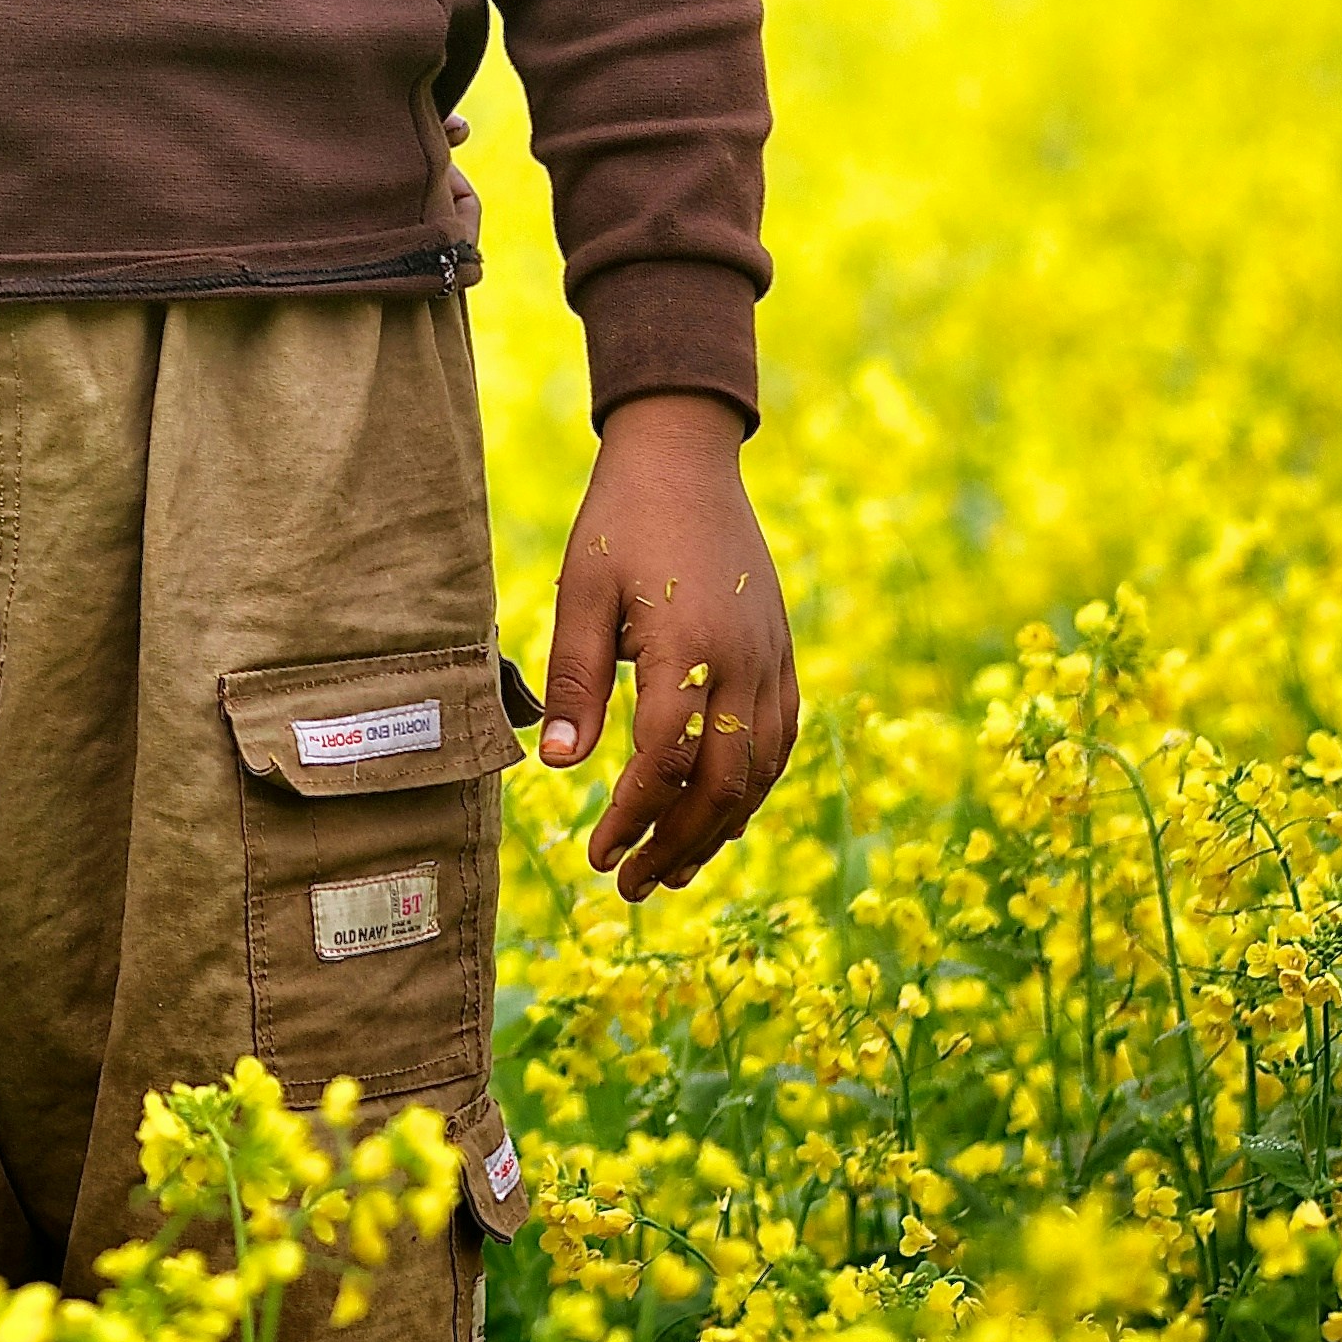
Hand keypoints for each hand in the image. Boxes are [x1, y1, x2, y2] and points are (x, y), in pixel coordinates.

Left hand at [537, 392, 798, 899]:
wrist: (686, 457)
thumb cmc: (620, 519)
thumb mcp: (580, 592)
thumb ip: (575, 680)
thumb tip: (560, 767)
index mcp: (690, 645)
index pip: (666, 758)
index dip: (632, 816)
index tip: (598, 853)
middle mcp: (744, 660)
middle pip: (726, 783)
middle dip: (677, 842)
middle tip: (630, 884)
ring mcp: (773, 658)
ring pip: (761, 771)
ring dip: (718, 829)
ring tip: (670, 869)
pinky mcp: (782, 652)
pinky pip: (780, 739)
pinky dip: (752, 787)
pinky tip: (718, 814)